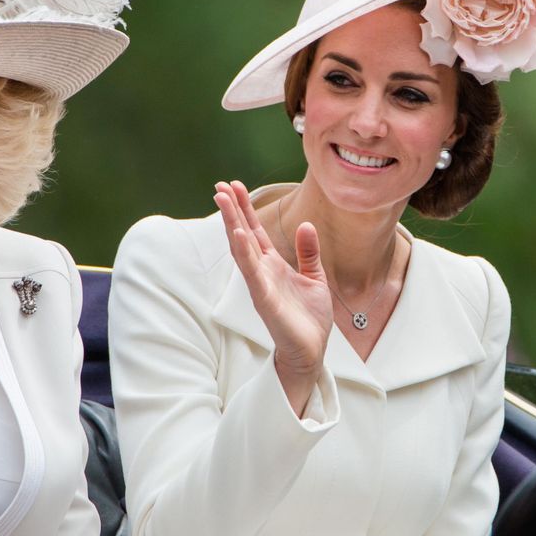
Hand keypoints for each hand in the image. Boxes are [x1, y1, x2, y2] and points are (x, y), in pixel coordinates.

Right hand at [214, 181, 331, 409]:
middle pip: (243, 234)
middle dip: (232, 210)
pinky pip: (252, 273)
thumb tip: (306, 224)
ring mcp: (260, 285)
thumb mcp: (314, 278)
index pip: (255, 231)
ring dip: (232, 224)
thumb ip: (308, 253)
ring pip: (242, 249)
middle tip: (220, 185)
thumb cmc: (309, 318)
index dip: (245, 208)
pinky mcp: (265, 300)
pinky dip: (245, 253)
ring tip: (223, 200)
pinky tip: (239, 233)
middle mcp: (262, 272)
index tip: (234, 186)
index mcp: (273, 265)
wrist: (312, 351)